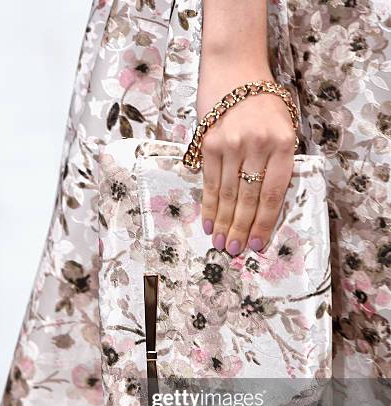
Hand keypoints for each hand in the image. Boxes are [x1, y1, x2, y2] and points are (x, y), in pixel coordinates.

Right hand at [196, 64, 295, 256]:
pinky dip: (209, 205)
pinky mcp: (209, 143)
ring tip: (220, 243)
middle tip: (233, 251)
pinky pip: (209, 181)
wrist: (235, 69)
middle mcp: (257, 146)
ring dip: (223, 222)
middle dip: (240, 228)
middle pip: (248, 198)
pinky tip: (208, 222)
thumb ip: (279, 161)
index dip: (263, 223)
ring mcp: (231, 144)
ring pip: (227, 194)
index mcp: (283, 144)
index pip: (273, 194)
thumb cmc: (264, 101)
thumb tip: (265, 204)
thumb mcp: (284, 126)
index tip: (256, 244)